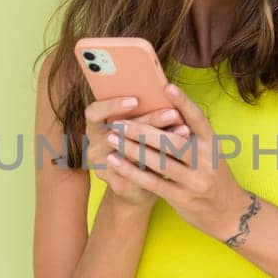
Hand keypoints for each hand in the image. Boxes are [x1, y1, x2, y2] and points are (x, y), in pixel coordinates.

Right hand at [83, 94, 191, 209]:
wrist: (138, 187)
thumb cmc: (140, 145)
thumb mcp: (137, 126)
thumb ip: (144, 111)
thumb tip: (167, 90)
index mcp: (95, 127)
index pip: (93, 112)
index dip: (112, 106)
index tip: (135, 100)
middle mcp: (95, 147)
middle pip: (116, 132)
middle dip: (148, 122)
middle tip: (173, 113)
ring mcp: (103, 168)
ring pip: (130, 153)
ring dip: (159, 141)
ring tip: (184, 131)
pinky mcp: (117, 185)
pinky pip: (139, 173)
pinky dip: (161, 161)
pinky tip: (180, 154)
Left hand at [102, 81, 253, 240]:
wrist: (229, 213)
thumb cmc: (213, 177)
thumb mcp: (211, 154)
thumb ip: (192, 137)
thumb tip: (166, 111)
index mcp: (213, 144)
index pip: (198, 120)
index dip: (184, 103)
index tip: (167, 87)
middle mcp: (206, 161)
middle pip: (172, 141)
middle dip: (142, 130)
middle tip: (119, 122)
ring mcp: (195, 181)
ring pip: (160, 162)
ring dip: (132, 149)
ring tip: (112, 138)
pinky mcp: (183, 198)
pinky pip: (153, 183)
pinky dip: (132, 171)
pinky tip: (116, 162)